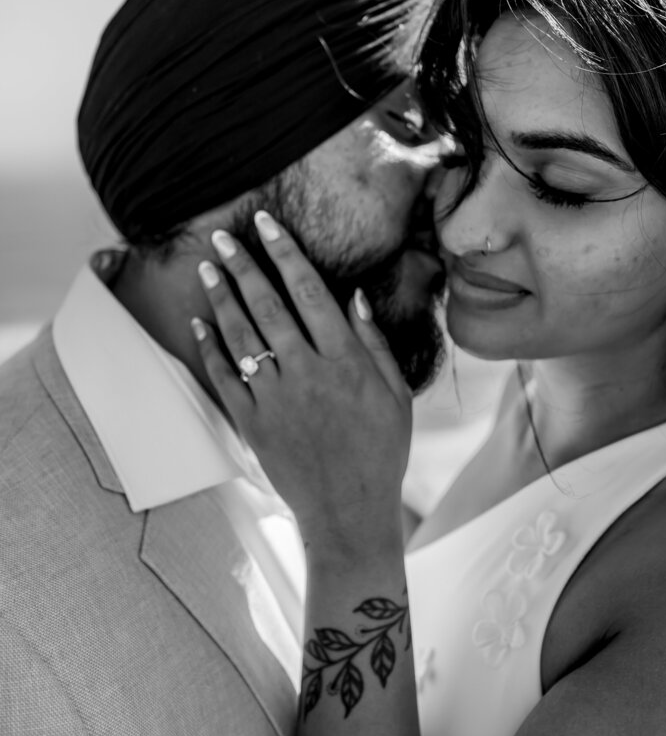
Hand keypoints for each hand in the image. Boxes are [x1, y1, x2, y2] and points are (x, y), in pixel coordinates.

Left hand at [192, 210, 411, 551]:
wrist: (350, 511)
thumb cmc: (381, 452)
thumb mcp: (396, 395)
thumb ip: (375, 343)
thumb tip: (353, 296)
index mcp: (346, 361)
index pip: (310, 292)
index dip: (286, 253)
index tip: (267, 225)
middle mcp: (307, 373)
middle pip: (268, 306)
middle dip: (243, 266)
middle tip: (222, 238)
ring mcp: (276, 399)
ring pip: (242, 336)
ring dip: (221, 298)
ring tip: (206, 269)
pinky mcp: (253, 424)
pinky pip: (225, 378)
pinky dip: (210, 349)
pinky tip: (199, 324)